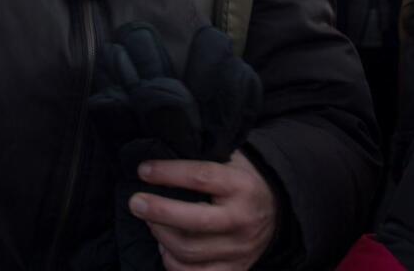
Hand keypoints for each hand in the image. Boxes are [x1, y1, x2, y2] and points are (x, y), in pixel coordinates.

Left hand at [131, 153, 277, 270]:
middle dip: (158, 211)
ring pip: (190, 251)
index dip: (168, 173)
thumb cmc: (242, 179)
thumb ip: (202, 158)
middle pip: (193, 222)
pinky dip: (173, 263)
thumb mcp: (231, 159)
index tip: (143, 170)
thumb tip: (160, 154)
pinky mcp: (235, 269)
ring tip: (150, 222)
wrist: (278, 208)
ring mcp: (239, 249)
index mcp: (241, 186)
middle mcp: (242, 219)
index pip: (200, 178)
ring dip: (161, 236)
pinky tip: (165, 247)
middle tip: (136, 202)